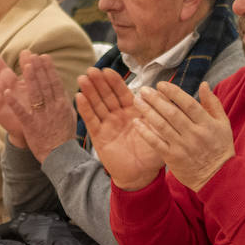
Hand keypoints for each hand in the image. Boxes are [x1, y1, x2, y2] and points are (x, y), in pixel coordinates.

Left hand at [2, 52, 78, 160]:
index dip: (49, 69)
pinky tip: (6, 92)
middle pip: (45, 85)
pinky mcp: (31, 126)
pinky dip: (14, 102)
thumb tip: (72, 90)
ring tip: (25, 65)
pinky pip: (22, 112)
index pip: (55, 83)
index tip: (44, 56)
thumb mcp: (70, 117)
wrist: (60, 157)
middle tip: (33, 55)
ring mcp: (42, 116)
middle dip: (39, 69)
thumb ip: (67, 102)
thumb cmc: (64, 137)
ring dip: (30, 79)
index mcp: (62, 105)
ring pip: (36, 94)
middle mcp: (53, 108)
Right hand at [75, 67, 165, 189]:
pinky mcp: (99, 136)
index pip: (122, 92)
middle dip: (99, 82)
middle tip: (91, 70)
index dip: (115, 82)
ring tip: (82, 78)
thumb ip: (160, 113)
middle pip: (107, 95)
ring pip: (97, 105)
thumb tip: (165, 93)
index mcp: (133, 111)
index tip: (107, 70)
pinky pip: (91, 121)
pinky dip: (85, 109)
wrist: (141, 174)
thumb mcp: (159, 131)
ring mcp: (107, 125)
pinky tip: (79, 97)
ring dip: (89, 91)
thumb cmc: (152, 153)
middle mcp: (118, 115)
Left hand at [132, 81, 235, 190]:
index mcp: (207, 123)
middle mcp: (194, 134)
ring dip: (148, 112)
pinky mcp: (173, 158)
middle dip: (156, 99)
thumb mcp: (223, 123)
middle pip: (172, 113)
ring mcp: (182, 146)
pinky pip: (156, 143)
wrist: (218, 177)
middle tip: (144, 90)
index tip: (161, 85)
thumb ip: (212, 103)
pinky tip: (136, 122)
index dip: (173, 92)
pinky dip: (145, 132)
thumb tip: (203, 84)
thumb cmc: (220, 147)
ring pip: (162, 126)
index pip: (188, 103)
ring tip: (137, 100)